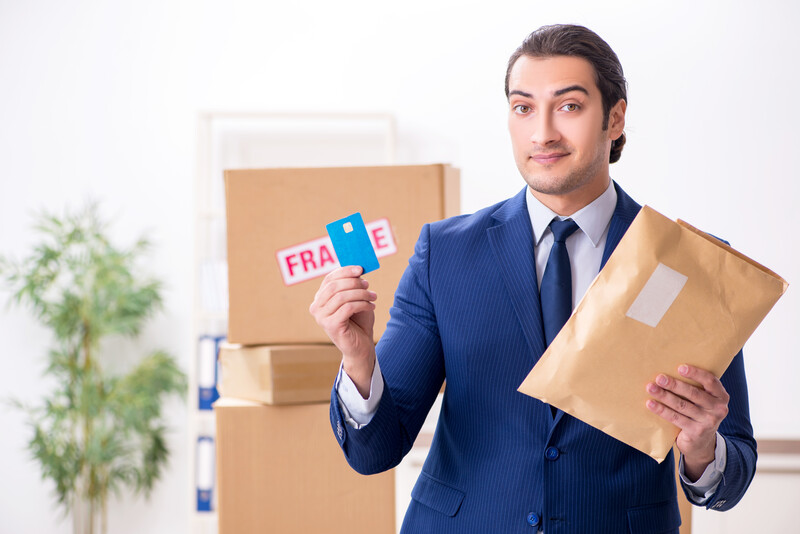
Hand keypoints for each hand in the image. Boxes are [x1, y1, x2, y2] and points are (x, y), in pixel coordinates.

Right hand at [309, 266, 376, 396]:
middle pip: (334, 286)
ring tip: (373, 297)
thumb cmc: (358, 321)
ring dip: (361, 294)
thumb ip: (353, 285)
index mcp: (320, 298)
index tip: (361, 269)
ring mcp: (321, 317)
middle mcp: (316, 307)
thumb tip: (358, 269)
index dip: (345, 271)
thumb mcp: (356, 299)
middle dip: (353, 282)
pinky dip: (362, 304)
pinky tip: (371, 306)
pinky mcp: (330, 325)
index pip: (329, 279)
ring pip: (341, 296)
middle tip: (368, 285)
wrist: (361, 347)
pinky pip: (347, 308)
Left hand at [645, 364, 728, 480]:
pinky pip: (676, 418)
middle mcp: (718, 408)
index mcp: (721, 396)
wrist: (701, 442)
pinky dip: (661, 410)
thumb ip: (695, 387)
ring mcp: (708, 421)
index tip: (680, 368)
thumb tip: (669, 369)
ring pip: (682, 406)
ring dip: (664, 396)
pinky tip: (650, 404)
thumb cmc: (698, 412)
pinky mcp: (696, 432)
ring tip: (651, 388)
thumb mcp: (703, 400)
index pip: (710, 381)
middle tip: (659, 378)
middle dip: (674, 385)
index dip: (695, 373)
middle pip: (693, 394)